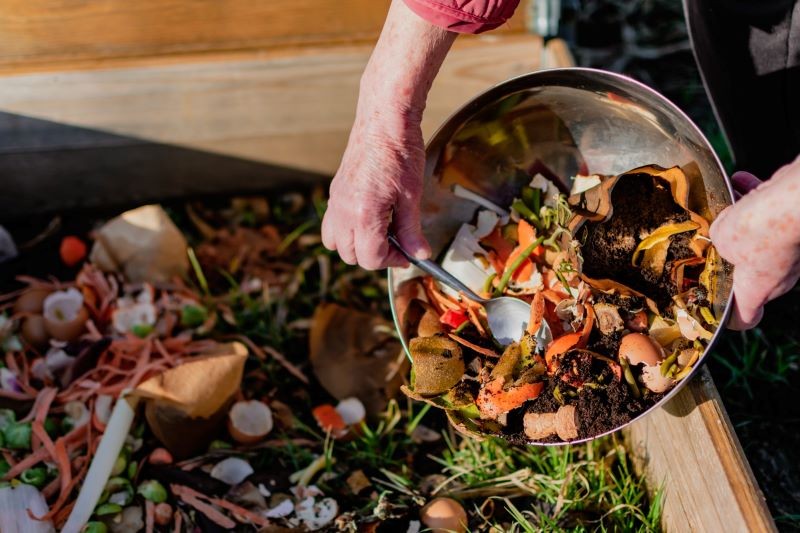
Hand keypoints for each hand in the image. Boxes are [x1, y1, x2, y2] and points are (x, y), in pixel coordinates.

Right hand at [321, 0, 455, 269]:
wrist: (384, 121)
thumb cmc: (401, 154)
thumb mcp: (412, 196)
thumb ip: (412, 230)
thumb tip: (420, 254)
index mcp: (363, 215)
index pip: (371, 258)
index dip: (393, 261)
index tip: (409, 254)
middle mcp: (343, 212)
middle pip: (352, 256)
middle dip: (376, 256)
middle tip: (399, 244)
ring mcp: (335, 202)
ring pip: (336, 243)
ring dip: (357, 246)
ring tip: (381, 233)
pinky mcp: (335, 192)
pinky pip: (331, 225)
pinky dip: (347, 231)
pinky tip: (369, 219)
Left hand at [710, 157, 799, 328]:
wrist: (793, 202)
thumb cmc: (756, 230)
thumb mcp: (720, 239)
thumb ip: (718, 239)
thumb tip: (722, 231)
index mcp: (758, 289)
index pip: (747, 316)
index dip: (734, 318)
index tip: (724, 312)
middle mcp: (780, 275)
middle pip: (752, 271)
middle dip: (732, 252)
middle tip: (716, 237)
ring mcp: (793, 251)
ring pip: (762, 238)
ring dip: (744, 220)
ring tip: (728, 202)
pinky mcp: (798, 228)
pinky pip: (774, 215)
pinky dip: (759, 199)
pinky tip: (740, 180)